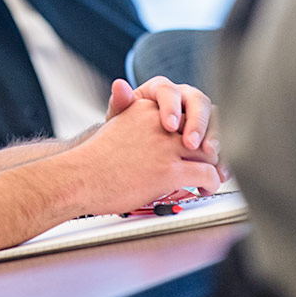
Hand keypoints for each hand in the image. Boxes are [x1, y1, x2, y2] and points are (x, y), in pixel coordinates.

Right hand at [73, 97, 222, 214]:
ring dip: (215, 167)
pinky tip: (204, 188)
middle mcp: (158, 122)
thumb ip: (134, 115)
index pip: (187, 109)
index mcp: (145, 107)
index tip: (203, 141)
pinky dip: (211, 182)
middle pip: (202, 129)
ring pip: (209, 152)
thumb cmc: (94, 160)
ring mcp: (165, 146)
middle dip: (213, 147)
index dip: (200, 126)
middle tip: (216, 162)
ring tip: (212, 177)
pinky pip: (206, 173)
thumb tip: (149, 112)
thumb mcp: (116, 125)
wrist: (79, 178)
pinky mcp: (169, 170)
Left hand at [107, 77, 217, 158]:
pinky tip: (220, 171)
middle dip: (197, 123)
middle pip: (198, 102)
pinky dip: (223, 156)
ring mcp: (200, 116)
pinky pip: (222, 142)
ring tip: (210, 155)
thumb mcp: (121, 118)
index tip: (169, 126)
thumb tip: (119, 86)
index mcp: (162, 90)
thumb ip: (121, 103)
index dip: (171, 107)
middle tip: (191, 144)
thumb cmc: (129, 130)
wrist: (136, 150)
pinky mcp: (210, 135)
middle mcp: (185, 98)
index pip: (170, 92)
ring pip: (215, 120)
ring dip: (215, 137)